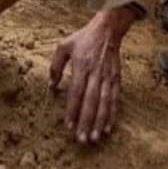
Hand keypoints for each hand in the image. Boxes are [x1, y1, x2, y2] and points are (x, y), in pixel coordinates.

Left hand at [49, 7, 137, 143]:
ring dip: (99, 122)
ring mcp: (107, 76)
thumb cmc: (83, 38)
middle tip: (82, 139)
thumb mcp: (64, 46)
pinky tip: (108, 127)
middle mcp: (95, 73)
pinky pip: (114, 99)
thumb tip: (51, 85)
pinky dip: (112, 114)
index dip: (72, 110)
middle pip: (91, 101)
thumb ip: (55, 65)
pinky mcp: (116, 78)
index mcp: (81, 65)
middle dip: (86, 122)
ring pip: (104, 103)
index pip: (76, 92)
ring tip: (94, 138)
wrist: (107, 29)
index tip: (68, 126)